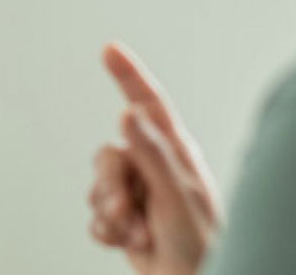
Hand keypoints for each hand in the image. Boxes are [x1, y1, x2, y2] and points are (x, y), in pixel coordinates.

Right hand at [87, 42, 222, 274]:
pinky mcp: (123, 219)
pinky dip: (107, 231)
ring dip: (112, 215)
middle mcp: (152, 167)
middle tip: (129, 212)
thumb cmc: (201, 245)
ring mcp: (137, 193)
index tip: (110, 49)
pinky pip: (94, 214)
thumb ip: (152, 154)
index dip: (128, 74)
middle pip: (106, 156)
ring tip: (139, 234)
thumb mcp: (177, 197)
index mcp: (173, 153)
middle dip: (111, 187)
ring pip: (97, 186)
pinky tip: (127, 243)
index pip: (148, 104)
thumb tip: (127, 112)